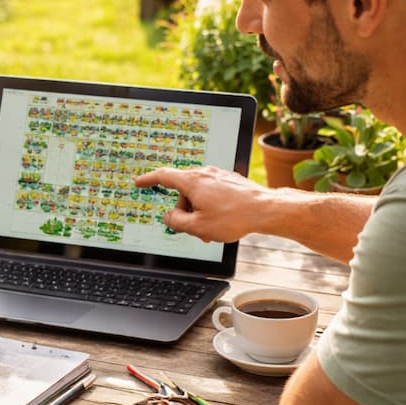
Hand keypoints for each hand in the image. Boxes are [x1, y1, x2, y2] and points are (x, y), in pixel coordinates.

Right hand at [135, 165, 270, 243]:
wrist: (266, 209)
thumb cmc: (234, 217)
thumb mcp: (198, 226)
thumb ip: (177, 222)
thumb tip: (169, 216)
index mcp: (192, 182)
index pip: (163, 176)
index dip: (148, 180)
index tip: (139, 182)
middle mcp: (204, 174)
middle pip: (183, 192)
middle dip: (184, 211)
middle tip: (193, 230)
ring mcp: (218, 176)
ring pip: (198, 194)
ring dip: (199, 212)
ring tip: (212, 230)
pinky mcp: (229, 181)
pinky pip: (212, 193)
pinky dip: (210, 207)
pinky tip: (222, 221)